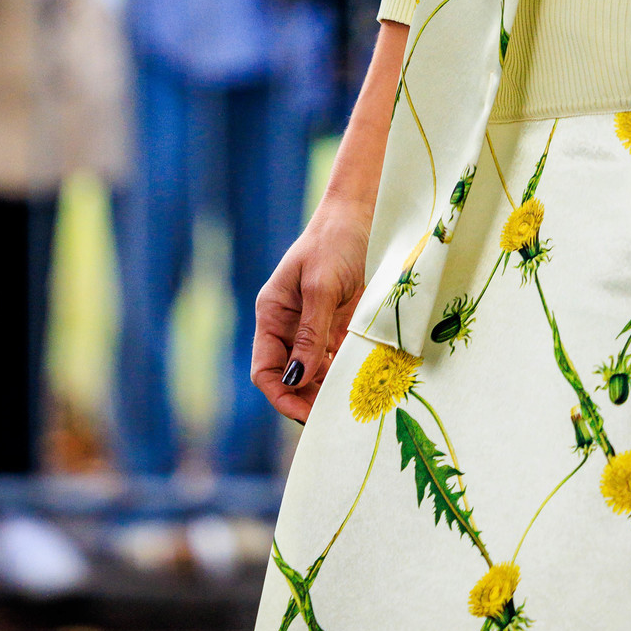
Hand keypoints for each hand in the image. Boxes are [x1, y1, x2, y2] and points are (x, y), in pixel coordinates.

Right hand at [252, 199, 372, 423]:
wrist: (364, 212)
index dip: (280, 396)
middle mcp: (290, 325)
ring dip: (327, 390)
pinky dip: (344, 374)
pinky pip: (336, 358)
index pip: (266, 370)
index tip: (305, 414)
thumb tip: (296, 380)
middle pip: (290, 377)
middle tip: (334, 418)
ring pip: (314, 372)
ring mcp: (314, 325)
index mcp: (272, 314)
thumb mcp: (320, 286)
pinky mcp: (339, 323)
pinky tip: (359, 386)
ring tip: (348, 407)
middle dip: (306, 400)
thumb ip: (309, 333)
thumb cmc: (335, 241)